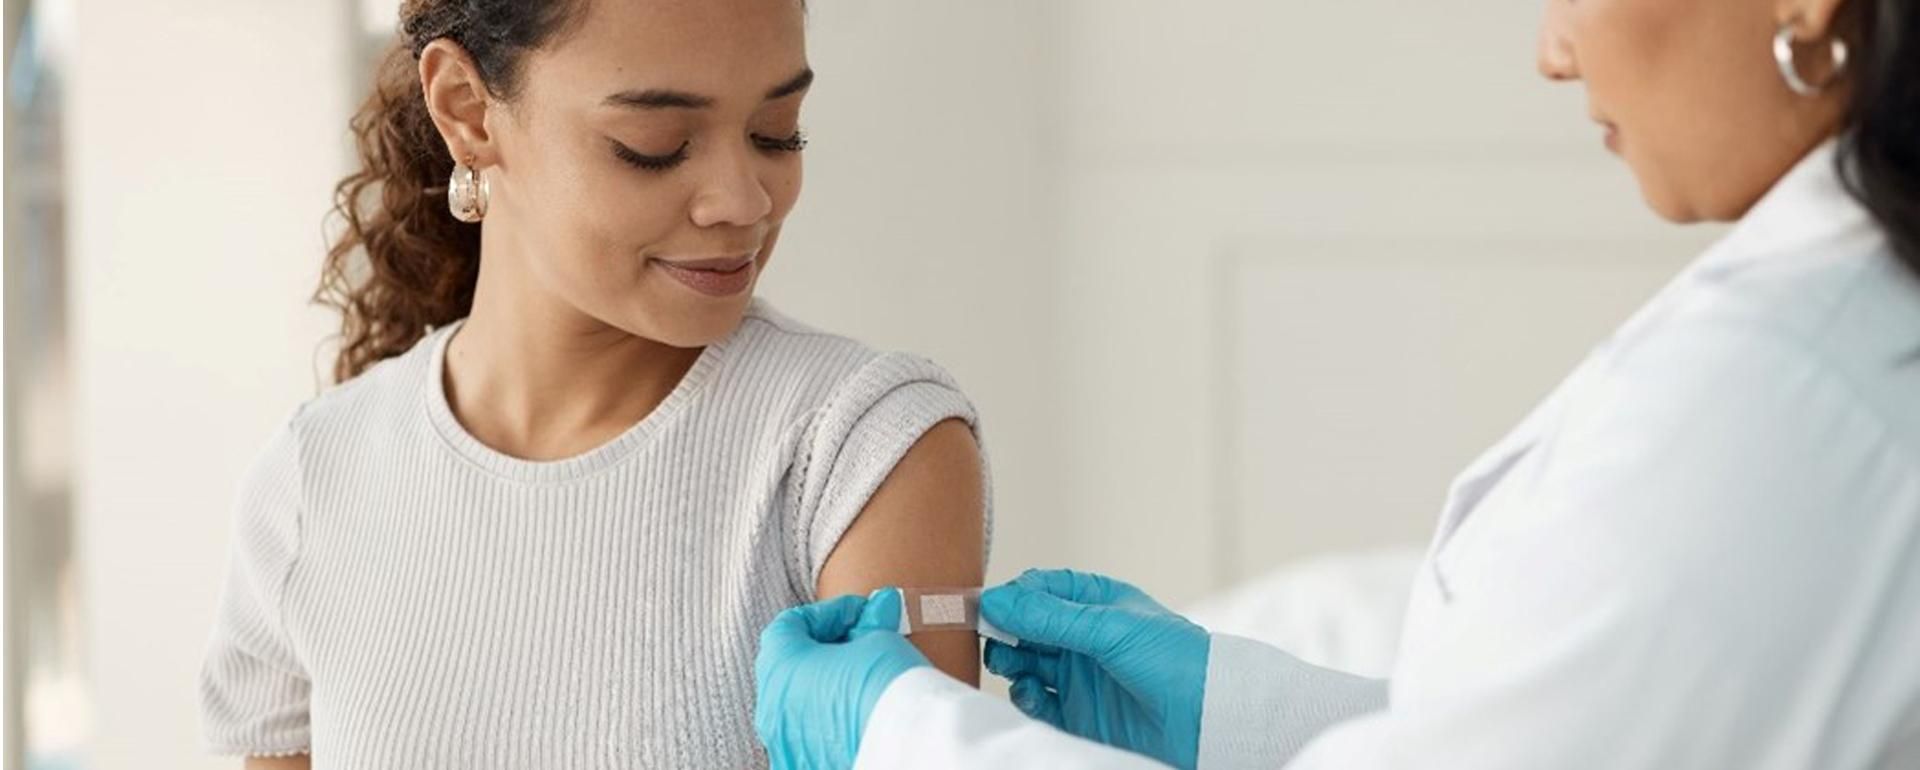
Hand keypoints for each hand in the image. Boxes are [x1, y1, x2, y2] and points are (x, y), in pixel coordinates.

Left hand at [754, 588, 930, 769]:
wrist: (909, 750)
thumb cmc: (888, 689)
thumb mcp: (880, 641)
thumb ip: (869, 625)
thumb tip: (879, 609)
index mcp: (779, 668)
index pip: (789, 624)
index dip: (828, 612)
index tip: (861, 613)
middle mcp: (771, 709)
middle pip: (790, 665)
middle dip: (827, 648)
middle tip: (865, 641)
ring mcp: (784, 744)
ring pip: (797, 704)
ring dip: (826, 685)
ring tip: (867, 679)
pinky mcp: (803, 765)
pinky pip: (809, 735)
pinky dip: (828, 720)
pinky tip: (861, 714)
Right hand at [979, 569, 1209, 769]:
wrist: (1208, 719)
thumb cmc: (1174, 660)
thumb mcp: (1109, 628)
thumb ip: (1049, 616)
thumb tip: (994, 600)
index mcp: (1097, 603)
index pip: (1041, 589)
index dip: (1013, 596)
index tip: (987, 605)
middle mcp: (1084, 637)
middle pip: (1026, 627)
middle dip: (1004, 630)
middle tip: (990, 636)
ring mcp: (1079, 675)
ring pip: (1025, 663)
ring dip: (1010, 662)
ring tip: (1011, 665)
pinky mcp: (1077, 713)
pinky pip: (1036, 702)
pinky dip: (1023, 696)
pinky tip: (1027, 692)